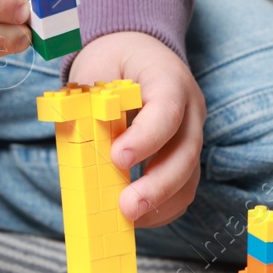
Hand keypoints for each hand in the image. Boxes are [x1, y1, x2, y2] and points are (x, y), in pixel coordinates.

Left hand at [69, 32, 204, 228]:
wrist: (136, 55)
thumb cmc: (112, 65)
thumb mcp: (94, 74)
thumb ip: (89, 107)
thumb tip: (81, 149)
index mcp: (168, 79)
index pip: (167, 111)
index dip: (146, 139)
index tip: (117, 158)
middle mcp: (190, 108)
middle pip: (186, 152)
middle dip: (157, 186)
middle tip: (126, 207)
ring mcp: (192, 134)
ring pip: (189, 176)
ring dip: (160, 203)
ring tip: (128, 217)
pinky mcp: (186, 156)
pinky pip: (184, 189)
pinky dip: (162, 208)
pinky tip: (138, 216)